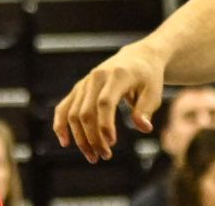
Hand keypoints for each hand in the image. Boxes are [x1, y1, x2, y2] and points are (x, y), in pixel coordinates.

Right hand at [52, 41, 166, 162]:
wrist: (138, 57)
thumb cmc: (148, 78)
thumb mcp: (154, 91)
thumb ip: (146, 109)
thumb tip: (144, 128)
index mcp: (117, 75)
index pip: (105, 102)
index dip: (105, 125)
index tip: (112, 143)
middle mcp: (97, 76)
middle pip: (87, 112)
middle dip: (93, 138)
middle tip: (106, 156)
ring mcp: (86, 82)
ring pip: (74, 113)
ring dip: (81, 138)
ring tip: (93, 157)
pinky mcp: (79, 88)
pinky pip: (64, 107)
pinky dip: (61, 124)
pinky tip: (65, 142)